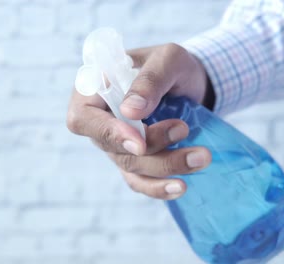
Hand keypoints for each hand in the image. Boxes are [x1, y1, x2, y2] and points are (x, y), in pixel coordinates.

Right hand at [67, 43, 211, 199]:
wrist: (188, 82)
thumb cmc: (170, 65)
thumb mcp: (167, 59)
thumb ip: (149, 79)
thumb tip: (130, 111)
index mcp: (93, 91)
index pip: (83, 118)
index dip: (108, 134)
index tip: (139, 142)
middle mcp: (99, 121)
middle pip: (113, 148)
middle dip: (152, 148)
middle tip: (185, 129)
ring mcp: (115, 144)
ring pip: (131, 167)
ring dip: (165, 166)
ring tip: (201, 157)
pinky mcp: (134, 160)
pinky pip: (140, 181)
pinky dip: (159, 187)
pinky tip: (180, 186)